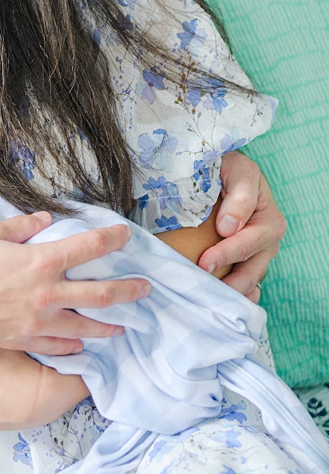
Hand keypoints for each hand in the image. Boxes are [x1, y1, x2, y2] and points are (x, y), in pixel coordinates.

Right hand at [0, 212, 148, 355]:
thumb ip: (21, 227)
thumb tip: (45, 221)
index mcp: (40, 262)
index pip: (90, 247)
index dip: (113, 239)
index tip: (126, 235)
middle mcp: (47, 294)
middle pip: (103, 294)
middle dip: (129, 290)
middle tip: (145, 289)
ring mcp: (37, 321)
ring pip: (87, 326)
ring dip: (109, 325)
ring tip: (122, 326)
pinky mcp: (23, 340)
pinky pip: (59, 346)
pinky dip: (75, 346)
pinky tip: (82, 346)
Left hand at [201, 151, 282, 300]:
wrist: (216, 170)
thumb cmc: (227, 167)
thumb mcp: (237, 169)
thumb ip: (239, 196)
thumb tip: (229, 227)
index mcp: (268, 221)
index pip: (249, 243)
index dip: (228, 254)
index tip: (205, 262)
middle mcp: (266, 242)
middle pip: (252, 269)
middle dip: (230, 282)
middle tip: (205, 290)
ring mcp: (255, 255)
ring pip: (247, 280)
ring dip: (230, 293)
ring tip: (210, 305)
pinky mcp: (241, 261)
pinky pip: (241, 283)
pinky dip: (232, 295)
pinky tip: (218, 306)